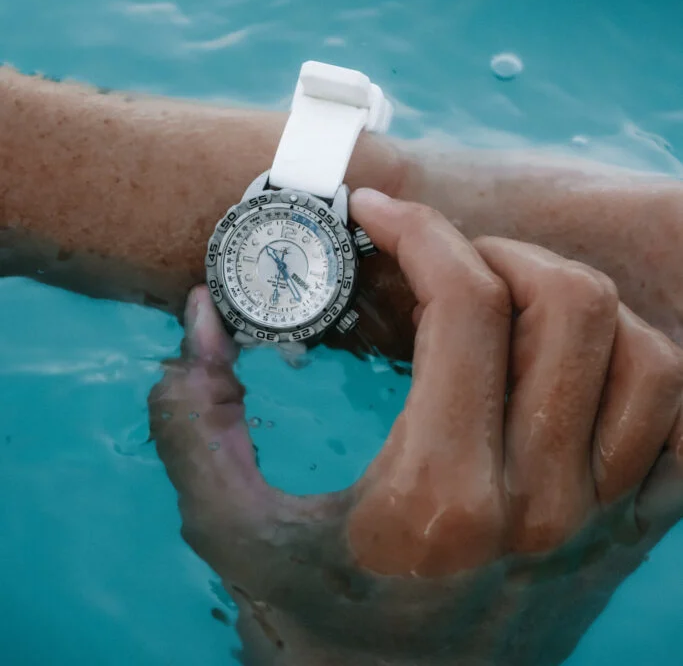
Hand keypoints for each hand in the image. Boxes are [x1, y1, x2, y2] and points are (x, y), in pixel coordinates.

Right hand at [149, 191, 682, 665]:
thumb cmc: (314, 624)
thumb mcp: (229, 532)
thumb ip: (192, 422)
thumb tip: (202, 312)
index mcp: (438, 498)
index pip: (466, 305)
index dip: (418, 229)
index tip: (374, 212)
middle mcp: (539, 506)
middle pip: (571, 306)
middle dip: (499, 251)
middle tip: (442, 261)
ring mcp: (601, 524)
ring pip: (646, 353)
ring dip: (579, 303)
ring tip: (512, 305)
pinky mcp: (634, 538)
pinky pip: (682, 422)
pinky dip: (643, 369)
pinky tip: (575, 365)